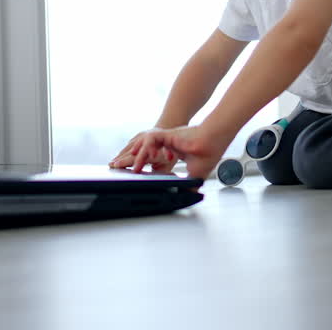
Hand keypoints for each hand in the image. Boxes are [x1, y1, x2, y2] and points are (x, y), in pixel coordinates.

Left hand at [113, 125, 229, 179]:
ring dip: (134, 157)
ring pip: (144, 145)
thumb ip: (188, 185)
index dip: (142, 164)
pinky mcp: (166, 134)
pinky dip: (144, 150)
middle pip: (144, 151)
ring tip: (127, 168)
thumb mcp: (194, 175)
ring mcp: (165, 139)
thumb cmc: (208, 154)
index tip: (134, 173)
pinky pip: (149, 141)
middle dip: (130, 160)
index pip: (152, 157)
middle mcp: (166, 144)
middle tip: (119, 169)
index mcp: (172, 151)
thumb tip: (187, 197)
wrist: (213, 143)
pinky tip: (140, 160)